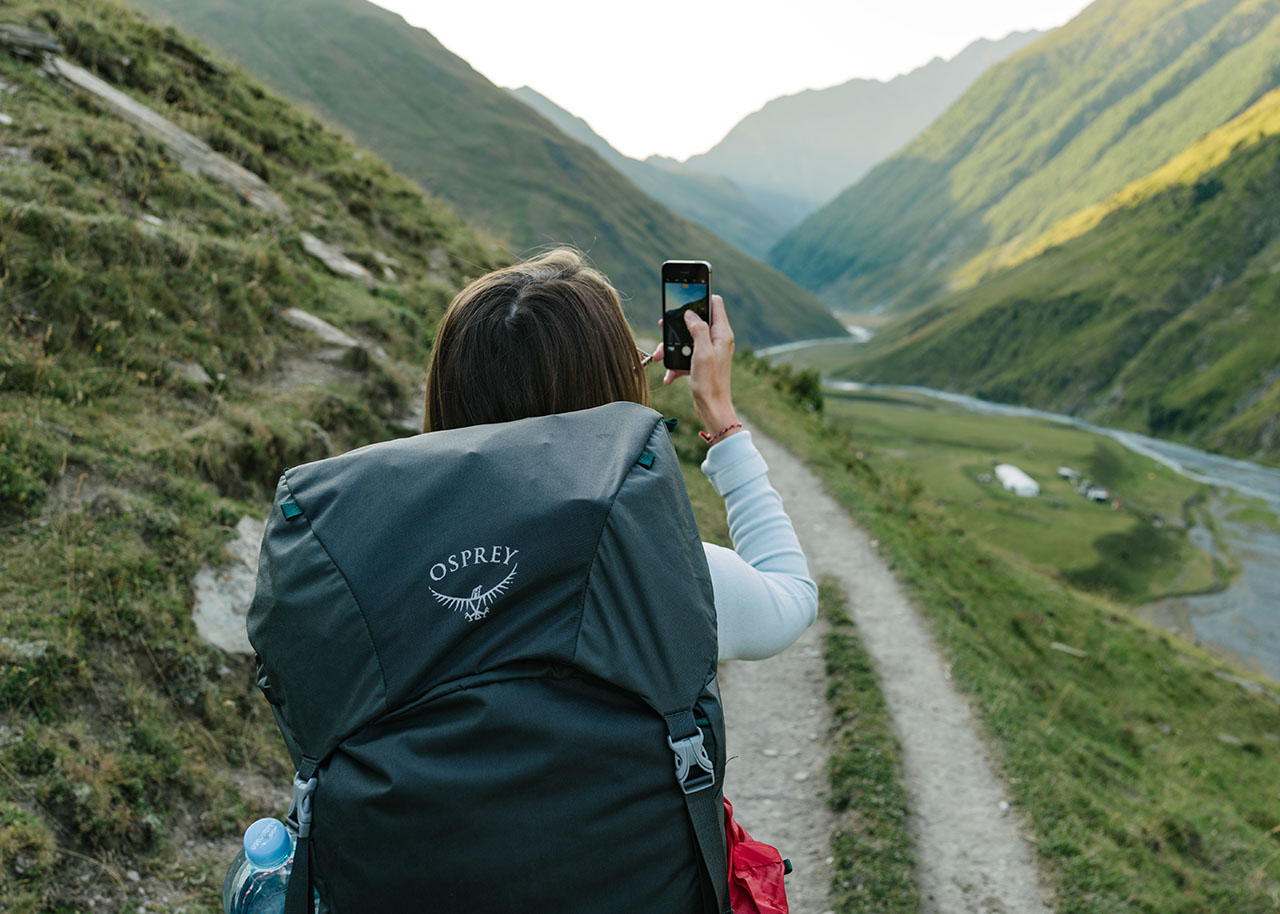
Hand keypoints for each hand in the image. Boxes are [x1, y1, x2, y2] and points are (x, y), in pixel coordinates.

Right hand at [653, 294, 739, 440]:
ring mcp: (709, 351)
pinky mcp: (701, 363)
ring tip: (658, 357)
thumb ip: (697, 329)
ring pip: (686, 339)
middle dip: (677, 326)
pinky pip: (685, 356)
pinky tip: (668, 376)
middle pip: (695, 320)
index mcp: (722, 333)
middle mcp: (717, 340)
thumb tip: (690, 312)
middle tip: (662, 327)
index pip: (715, 303)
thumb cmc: (710, 383)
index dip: (700, 297)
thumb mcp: (702, 352)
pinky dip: (675, 364)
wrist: (712, 410)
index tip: (684, 297)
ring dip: (671, 348)